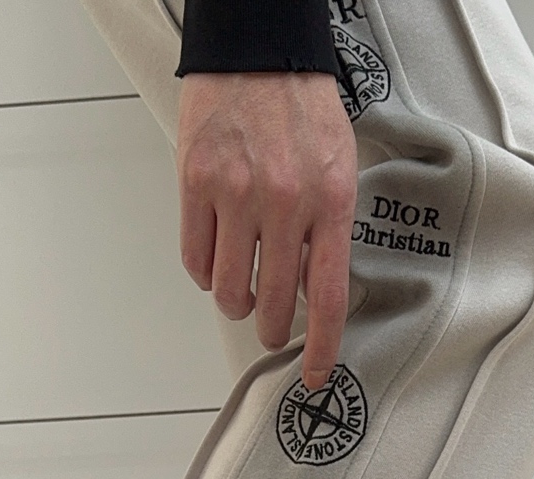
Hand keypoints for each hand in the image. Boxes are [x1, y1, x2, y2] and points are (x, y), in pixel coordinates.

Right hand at [177, 72, 357, 390]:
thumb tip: (314, 289)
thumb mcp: (339, 168)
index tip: (313, 374)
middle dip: (272, 327)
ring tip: (242, 290)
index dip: (321, 347)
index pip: (327, 297)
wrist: (258, 48)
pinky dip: (204, 271)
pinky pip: (194, 257)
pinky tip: (216, 257)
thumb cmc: (301, 106)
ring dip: (235, 302)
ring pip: (228, 289)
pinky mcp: (196, 182)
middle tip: (271, 326)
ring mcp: (237, 193)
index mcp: (329, 201)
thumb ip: (328, 231)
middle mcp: (284, 201)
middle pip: (274, 303)